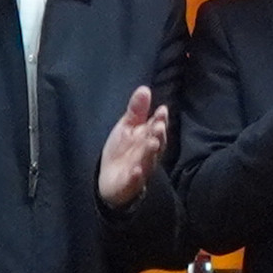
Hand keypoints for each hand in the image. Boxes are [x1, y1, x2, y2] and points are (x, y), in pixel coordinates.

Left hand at [96, 86, 170, 207]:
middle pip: (156, 144)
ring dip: (151, 153)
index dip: (160, 120)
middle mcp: (148, 154)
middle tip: (158, 126)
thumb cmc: (123, 151)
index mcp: (148, 138)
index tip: (161, 110)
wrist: (111, 180)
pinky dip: (136, 177)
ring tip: (151, 143)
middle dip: (158, 135)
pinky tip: (136, 171)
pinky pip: (134, 181)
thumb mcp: (127, 127)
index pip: (157, 127)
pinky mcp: (130, 184)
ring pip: (148, 161)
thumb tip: (144, 88)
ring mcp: (140, 170)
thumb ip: (136, 110)